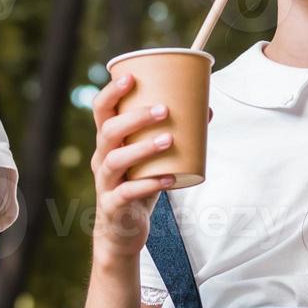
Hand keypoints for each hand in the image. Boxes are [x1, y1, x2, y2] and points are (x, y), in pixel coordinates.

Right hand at [89, 73, 184, 263]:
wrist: (122, 231)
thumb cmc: (138, 185)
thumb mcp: (150, 159)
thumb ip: (171, 135)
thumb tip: (207, 110)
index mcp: (108, 141)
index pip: (101, 110)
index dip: (111, 92)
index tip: (131, 77)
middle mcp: (101, 158)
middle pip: (108, 131)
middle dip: (135, 117)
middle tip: (164, 109)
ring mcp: (105, 183)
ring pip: (115, 160)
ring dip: (143, 148)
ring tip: (168, 140)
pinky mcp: (113, 205)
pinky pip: (128, 192)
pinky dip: (149, 184)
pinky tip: (169, 179)